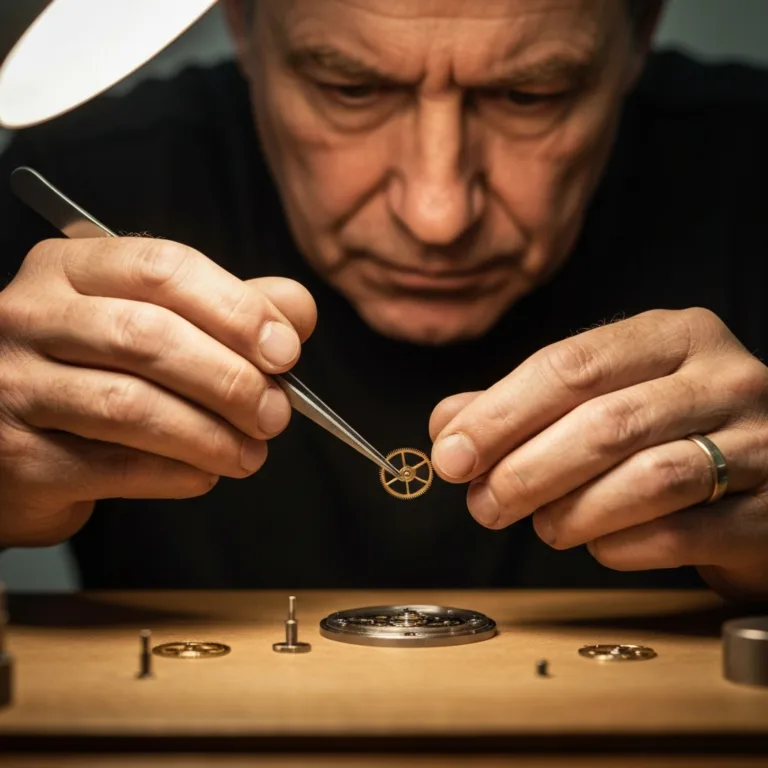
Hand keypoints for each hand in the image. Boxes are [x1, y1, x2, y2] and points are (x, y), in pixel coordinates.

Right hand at [0, 237, 315, 544]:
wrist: (11, 441)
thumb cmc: (92, 372)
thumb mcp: (153, 320)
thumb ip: (227, 309)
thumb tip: (296, 311)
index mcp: (70, 268)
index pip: (163, 269)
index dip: (237, 310)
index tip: (286, 351)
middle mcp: (30, 316)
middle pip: (147, 336)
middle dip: (230, 380)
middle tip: (275, 413)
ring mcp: (14, 385)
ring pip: (130, 405)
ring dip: (211, 434)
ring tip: (250, 452)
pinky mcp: (17, 455)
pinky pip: (113, 465)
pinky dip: (176, 473)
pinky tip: (204, 473)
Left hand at [430, 309, 767, 599]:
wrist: (765, 477)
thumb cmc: (670, 431)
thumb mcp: (605, 395)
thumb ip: (524, 404)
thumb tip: (449, 424)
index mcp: (674, 335)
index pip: (571, 364)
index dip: (500, 414)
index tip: (451, 455)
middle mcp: (723, 378)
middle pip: (605, 423)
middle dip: (525, 470)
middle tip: (483, 503)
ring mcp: (759, 442)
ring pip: (647, 478)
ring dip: (571, 511)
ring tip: (541, 525)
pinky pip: (683, 533)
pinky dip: (621, 545)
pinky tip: (596, 544)